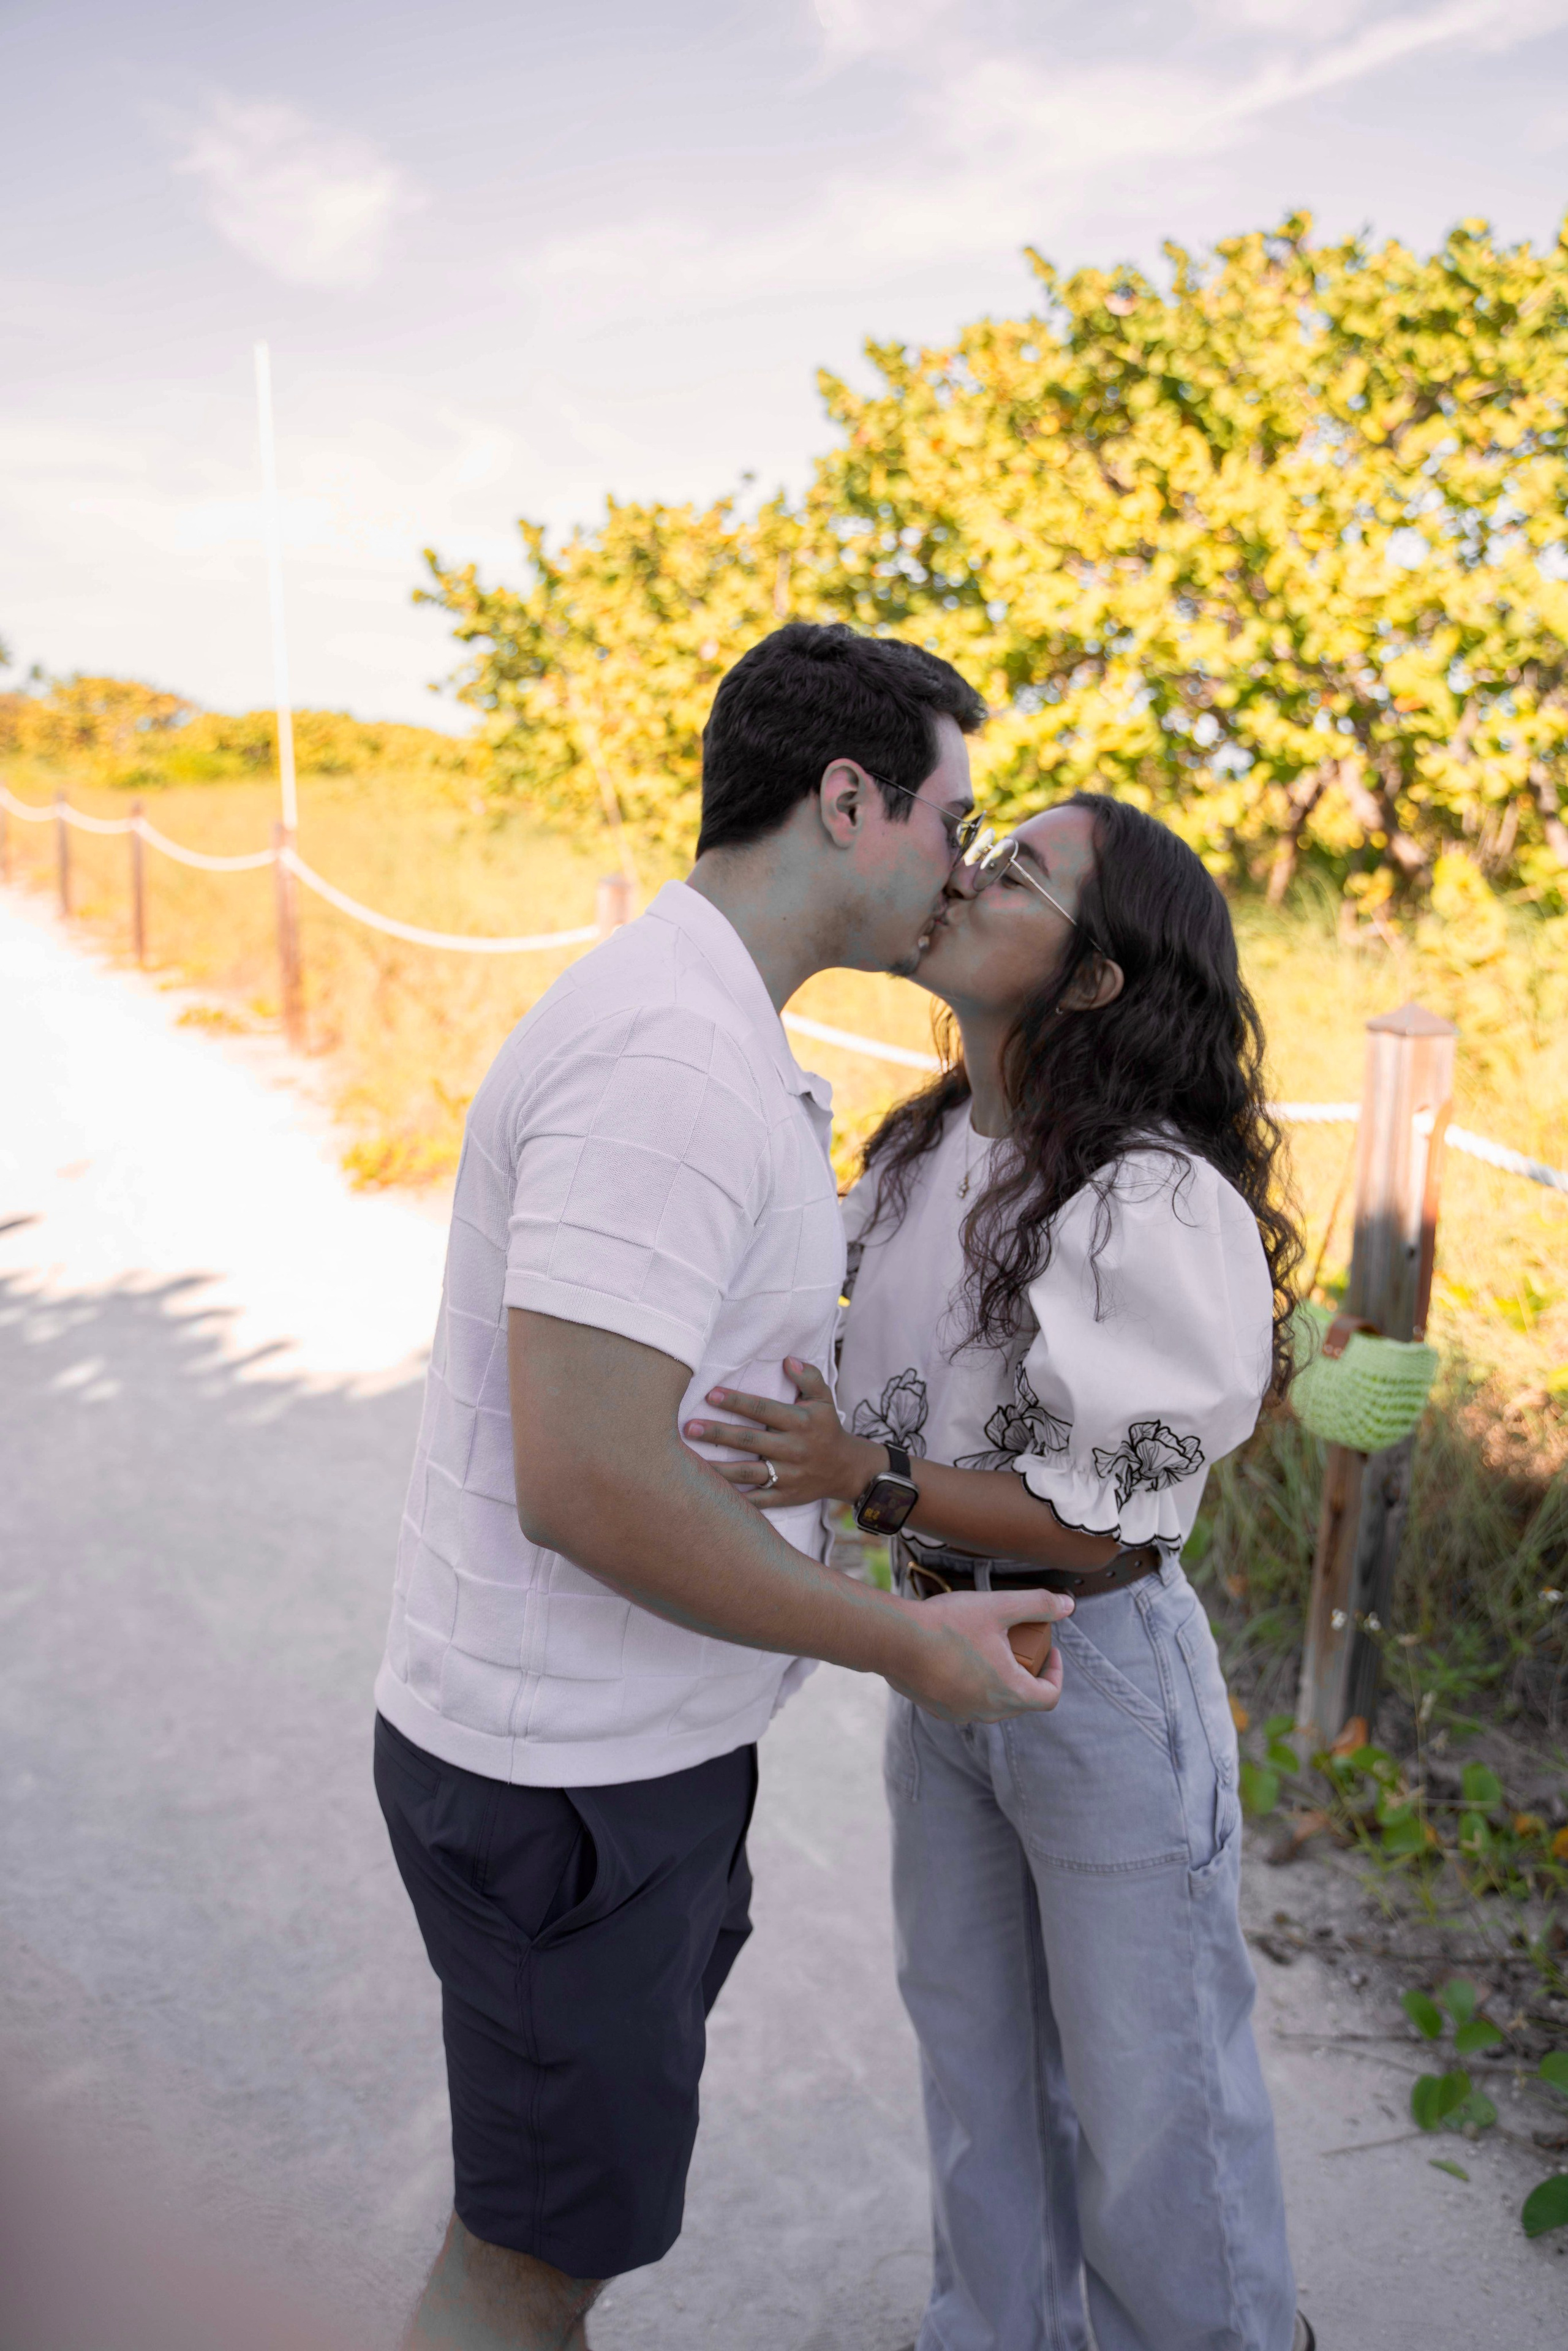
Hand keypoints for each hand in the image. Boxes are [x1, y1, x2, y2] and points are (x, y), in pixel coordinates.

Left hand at [683, 1360, 877, 1508]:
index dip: (736, 1402)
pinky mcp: (784, 1497)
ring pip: (746, 1473)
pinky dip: (734, 1499)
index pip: (763, 1409)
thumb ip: (809, 1377)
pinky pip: (756, 1500)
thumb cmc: (826, 1428)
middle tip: (689, 1428)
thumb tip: (788, 1360)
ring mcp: (787, 1476)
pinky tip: (710, 1494)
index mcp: (799, 1422)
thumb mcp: (824, 1399)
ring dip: (717, 1468)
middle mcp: (792, 1449)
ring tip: (689, 1463)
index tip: (711, 1394)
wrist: (845, 1469)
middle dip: (718, 1434)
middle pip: (749, 1441)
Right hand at [890, 1587, 1073, 1721]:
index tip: (1048, 1650)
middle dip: (1027, 1672)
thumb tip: (1068, 1604)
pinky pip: (966, 1701)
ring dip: (999, 1679)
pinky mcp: (938, 1710)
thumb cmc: (948, 1624)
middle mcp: (987, 1712)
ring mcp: (961, 1714)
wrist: (894, 1640)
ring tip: (989, 1648)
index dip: (1055, 1673)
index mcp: (1009, 1692)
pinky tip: (959, 1657)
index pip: (1049, 1697)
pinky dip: (973, 1684)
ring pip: (993, 1702)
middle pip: (1022, 1699)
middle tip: (1018, 1643)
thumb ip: (1038, 1605)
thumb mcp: (998, 1607)